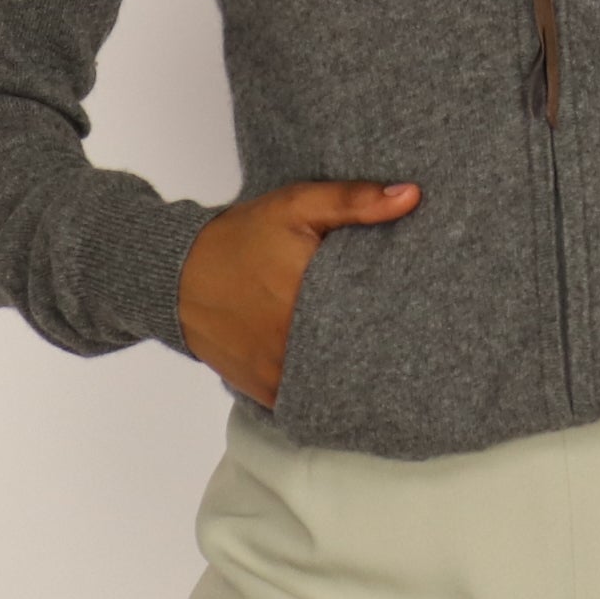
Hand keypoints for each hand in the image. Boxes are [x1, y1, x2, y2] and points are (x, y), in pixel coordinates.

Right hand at [176, 179, 421, 408]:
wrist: (176, 275)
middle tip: (412, 340)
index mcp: (310, 297)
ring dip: (357, 376)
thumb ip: (353, 201)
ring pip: (335, 386)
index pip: (376, 321)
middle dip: (384, 351)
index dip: (403, 321)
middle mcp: (295, 344)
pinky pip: (307, 402)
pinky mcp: (264, 390)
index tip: (423, 315)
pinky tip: (347, 380)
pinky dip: (326, 394)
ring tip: (385, 363)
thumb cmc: (241, 237)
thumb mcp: (295, 205)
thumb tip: (412, 196)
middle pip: (359, 358)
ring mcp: (278, 374)